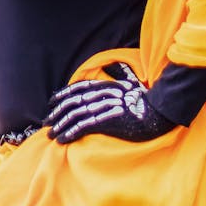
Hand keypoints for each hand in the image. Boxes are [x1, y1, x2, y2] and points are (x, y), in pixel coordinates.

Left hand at [43, 62, 175, 144]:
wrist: (158, 113)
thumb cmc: (146, 102)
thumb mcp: (132, 84)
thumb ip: (120, 76)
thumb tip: (113, 67)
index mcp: (107, 85)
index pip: (79, 88)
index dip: (64, 94)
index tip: (52, 102)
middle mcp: (102, 94)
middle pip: (74, 101)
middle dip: (58, 111)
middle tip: (47, 121)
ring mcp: (104, 106)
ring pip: (76, 114)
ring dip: (60, 124)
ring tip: (51, 134)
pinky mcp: (107, 120)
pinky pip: (83, 126)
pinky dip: (70, 132)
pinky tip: (62, 139)